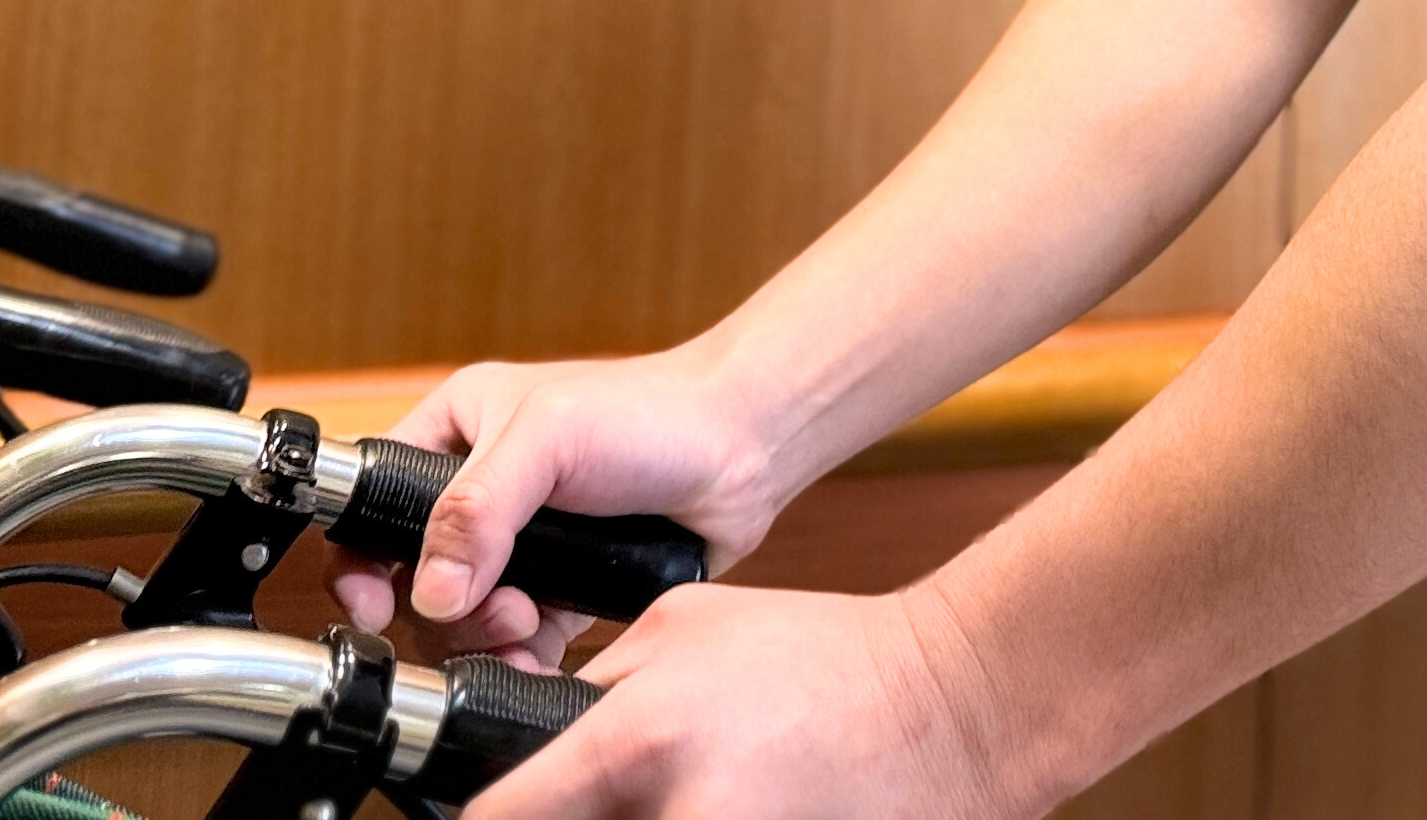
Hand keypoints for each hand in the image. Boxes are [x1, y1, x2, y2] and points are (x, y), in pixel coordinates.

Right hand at [323, 353, 778, 665]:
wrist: (741, 451)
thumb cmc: (652, 413)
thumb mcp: (549, 438)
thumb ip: (478, 509)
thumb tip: (432, 588)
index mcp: (458, 429)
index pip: (373, 496)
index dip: (362, 553)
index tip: (375, 600)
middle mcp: (482, 486)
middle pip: (414, 574)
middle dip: (445, 606)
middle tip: (496, 607)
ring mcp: (520, 540)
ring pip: (461, 616)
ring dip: (484, 637)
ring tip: (530, 624)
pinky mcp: (558, 586)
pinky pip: (512, 640)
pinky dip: (520, 656)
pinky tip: (544, 652)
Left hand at [469, 580, 1020, 819]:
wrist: (949, 703)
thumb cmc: (824, 656)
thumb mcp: (683, 626)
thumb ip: (598, 686)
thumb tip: (534, 727)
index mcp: (636, 742)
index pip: (502, 819)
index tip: (477, 816)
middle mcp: (671, 815)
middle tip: (604, 796)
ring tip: (677, 788)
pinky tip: (732, 799)